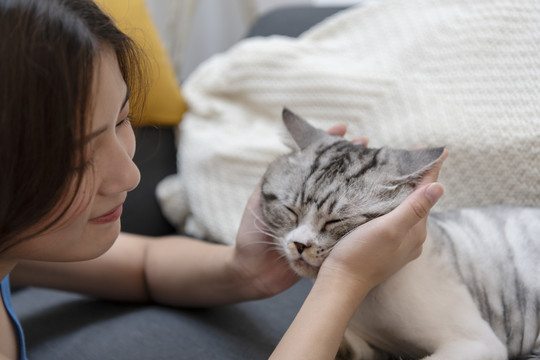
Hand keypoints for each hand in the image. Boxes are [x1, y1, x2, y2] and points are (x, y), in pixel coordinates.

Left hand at [231, 123, 359, 298]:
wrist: (252, 273)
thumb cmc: (251, 236)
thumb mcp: (257, 203)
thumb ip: (270, 182)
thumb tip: (288, 154)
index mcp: (295, 191)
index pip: (315, 161)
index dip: (328, 143)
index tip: (344, 128)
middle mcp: (311, 204)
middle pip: (335, 177)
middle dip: (352, 160)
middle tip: (369, 145)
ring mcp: (321, 221)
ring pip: (344, 198)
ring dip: (360, 182)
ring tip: (377, 166)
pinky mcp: (327, 240)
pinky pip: (345, 223)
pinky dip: (359, 212)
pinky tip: (375, 202)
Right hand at [319, 150, 447, 293]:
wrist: (340, 282)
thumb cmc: (362, 255)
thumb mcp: (389, 229)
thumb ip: (414, 209)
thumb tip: (439, 186)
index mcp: (416, 231)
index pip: (427, 193)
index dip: (430, 171)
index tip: (437, 150)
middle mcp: (410, 236)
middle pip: (417, 200)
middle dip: (415, 178)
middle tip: (407, 155)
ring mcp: (397, 242)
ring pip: (404, 209)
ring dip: (401, 190)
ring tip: (392, 171)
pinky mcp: (382, 245)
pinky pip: (391, 218)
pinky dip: (389, 203)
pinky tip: (378, 197)